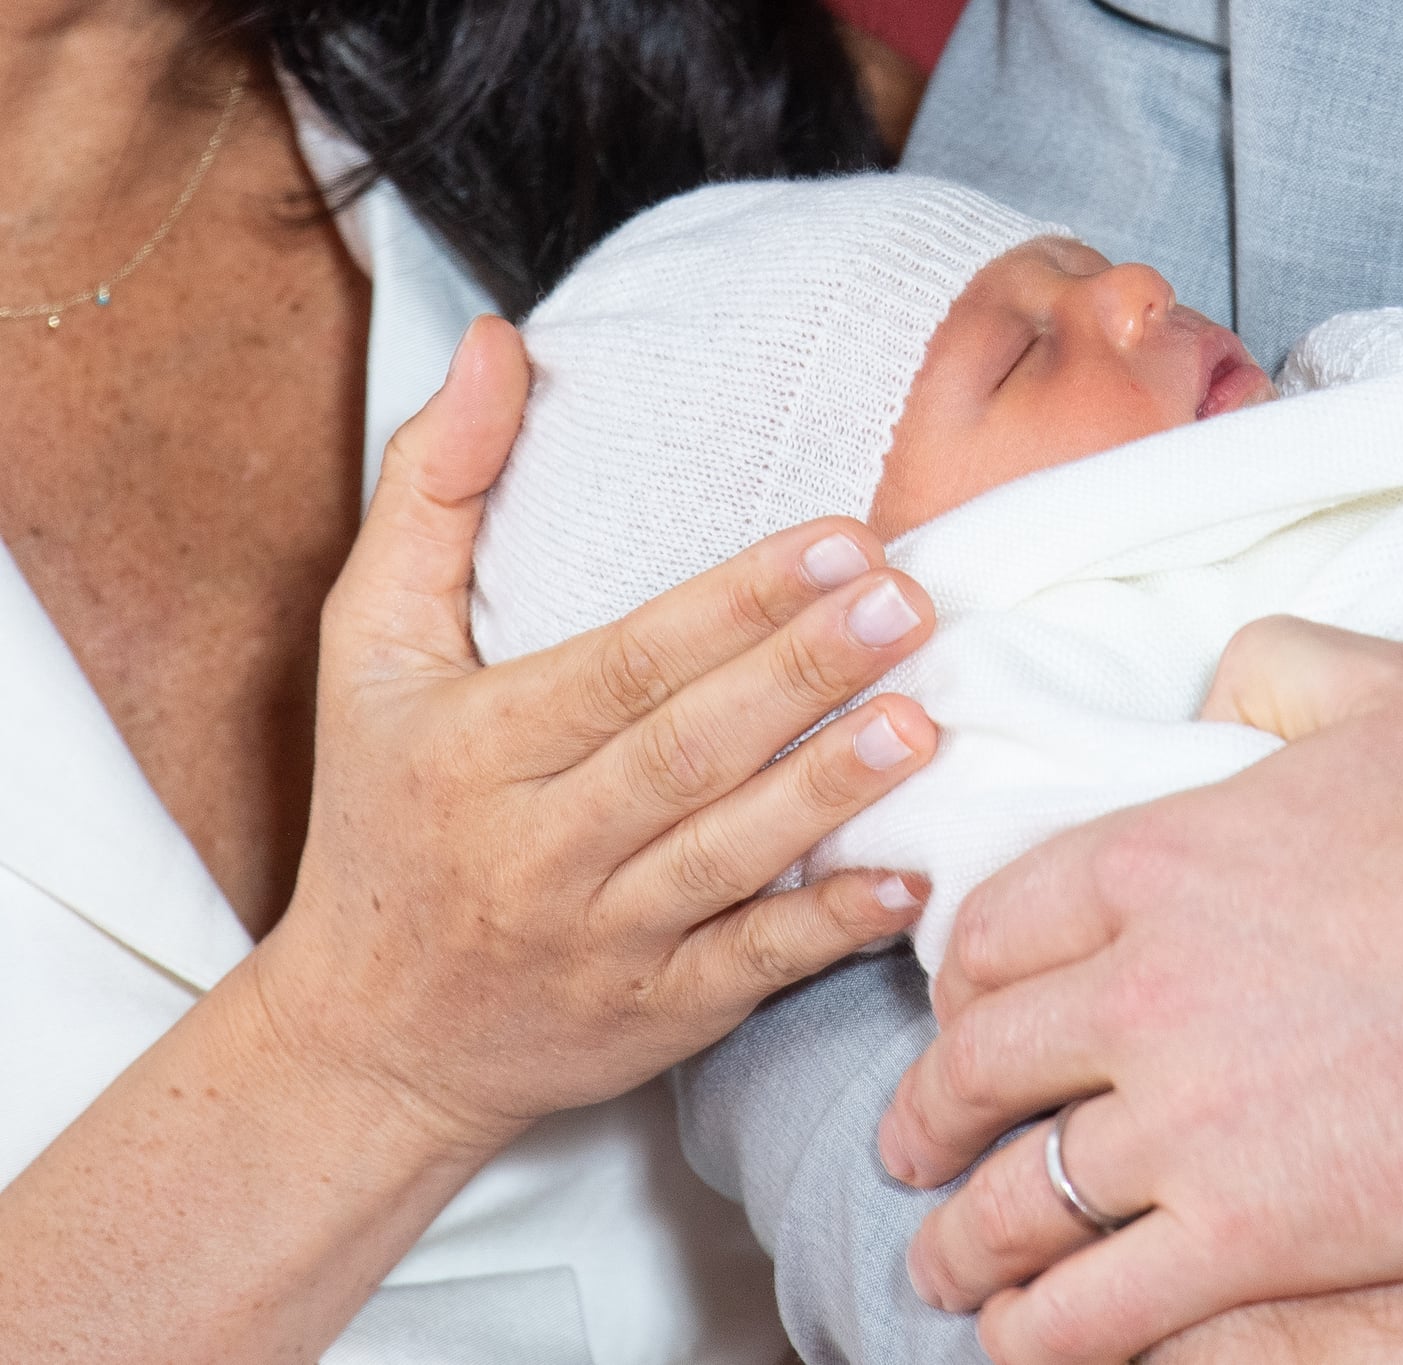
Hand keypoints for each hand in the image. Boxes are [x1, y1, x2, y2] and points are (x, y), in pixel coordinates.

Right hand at [254, 316, 941, 1149]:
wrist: (369, 1039)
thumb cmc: (382, 815)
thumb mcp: (365, 648)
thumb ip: (431, 490)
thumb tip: (500, 343)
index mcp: (474, 746)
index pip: (621, 666)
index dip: (733, 604)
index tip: (838, 538)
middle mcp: (536, 847)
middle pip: (684, 752)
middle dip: (802, 674)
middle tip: (909, 602)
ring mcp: (601, 940)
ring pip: (727, 859)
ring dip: (828, 792)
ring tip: (922, 720)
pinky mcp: (655, 1016)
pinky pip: (750, 969)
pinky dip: (828, 929)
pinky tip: (908, 880)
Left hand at [877, 616, 1402, 1363]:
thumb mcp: (1394, 688)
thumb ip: (1274, 667)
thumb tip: (1212, 687)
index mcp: (1155, 861)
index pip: (993, 929)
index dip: (957, 981)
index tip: (956, 1012)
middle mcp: (1140, 990)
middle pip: (978, 1066)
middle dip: (927, 1115)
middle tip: (912, 1143)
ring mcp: (1187, 1122)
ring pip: (1018, 1201)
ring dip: (963, 1242)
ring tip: (947, 1264)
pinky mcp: (1252, 1236)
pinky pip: (1100, 1310)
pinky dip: (1040, 1336)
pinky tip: (1023, 1341)